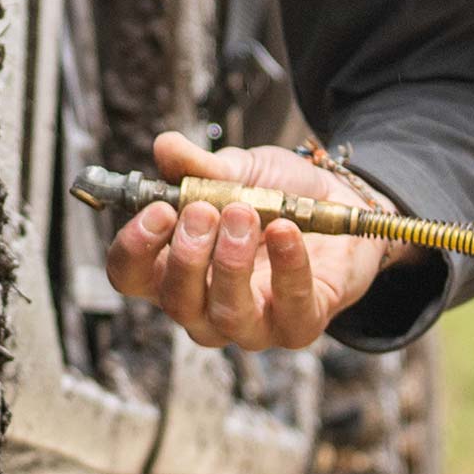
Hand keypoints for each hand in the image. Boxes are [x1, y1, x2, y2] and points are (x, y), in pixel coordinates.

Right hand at [102, 130, 388, 350]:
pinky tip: (285, 230)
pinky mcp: (298, 326)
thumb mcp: (239, 171)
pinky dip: (287, 268)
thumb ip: (202, 167)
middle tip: (204, 211)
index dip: (135, 249)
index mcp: (175, 266)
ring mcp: (251, 323)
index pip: (131, 275)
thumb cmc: (278, 194)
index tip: (159, 210)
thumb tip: (165, 147)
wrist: (342, 201)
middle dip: (186, 255)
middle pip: (175, 302)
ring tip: (246, 214)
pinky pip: (290, 311)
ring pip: (226, 315)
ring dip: (231, 262)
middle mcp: (204, 303)